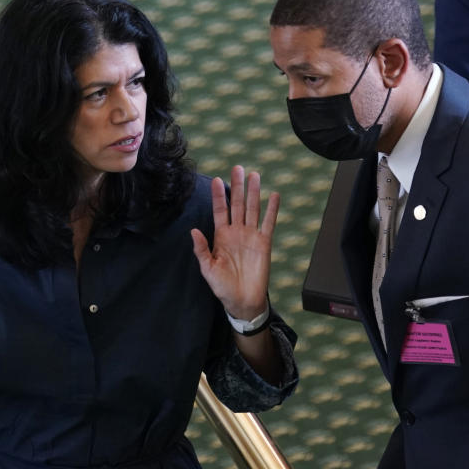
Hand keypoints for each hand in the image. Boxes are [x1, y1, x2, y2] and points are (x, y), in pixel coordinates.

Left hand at [191, 165, 279, 318]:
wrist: (242, 300)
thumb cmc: (222, 286)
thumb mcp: (207, 269)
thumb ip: (201, 250)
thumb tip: (194, 231)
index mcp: (221, 236)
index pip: (220, 210)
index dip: (218, 196)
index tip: (216, 180)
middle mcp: (237, 232)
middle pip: (237, 204)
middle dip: (237, 186)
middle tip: (238, 168)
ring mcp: (251, 236)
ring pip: (253, 209)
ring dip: (254, 193)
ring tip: (255, 176)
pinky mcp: (265, 243)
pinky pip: (269, 223)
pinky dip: (272, 210)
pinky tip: (274, 196)